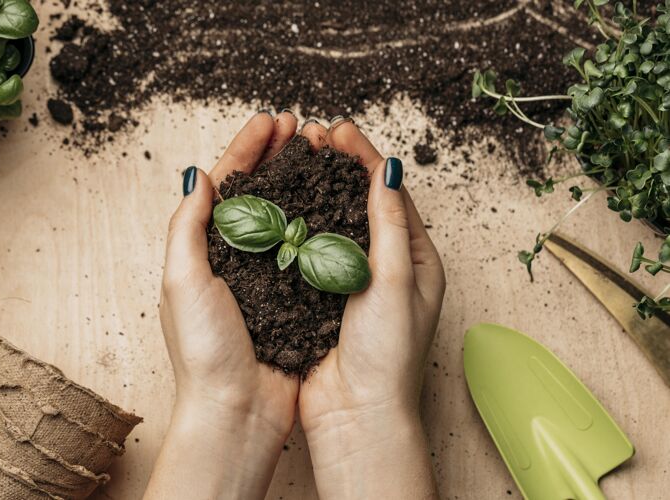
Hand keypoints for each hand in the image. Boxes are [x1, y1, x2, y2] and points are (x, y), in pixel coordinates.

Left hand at [145, 111, 300, 499]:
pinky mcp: (296, 297)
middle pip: (260, 193)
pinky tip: (337, 202)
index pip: (227, 185)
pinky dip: (322, 221)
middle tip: (301, 128)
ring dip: (303, 182)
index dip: (248, 148)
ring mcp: (269, 277)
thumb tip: (197, 176)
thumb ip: (187, 228)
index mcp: (205, 252)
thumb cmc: (204, 353)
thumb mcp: (182, 282)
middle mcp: (237, 259)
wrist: (238, 412)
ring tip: (321, 153)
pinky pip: (311, 250)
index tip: (272, 121)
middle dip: (278, 156)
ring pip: (289, 215)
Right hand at [298, 119, 445, 498]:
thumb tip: (389, 169)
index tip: (339, 132)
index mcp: (415, 259)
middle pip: (360, 201)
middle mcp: (385, 264)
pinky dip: (298, 221)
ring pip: (333, 220)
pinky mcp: (323, 294)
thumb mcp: (396, 281)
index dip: (364, 158)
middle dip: (338, 166)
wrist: (357, 413)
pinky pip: (311, 248)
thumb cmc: (387, 355)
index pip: (390, 193)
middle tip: (314, 135)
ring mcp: (352, 278)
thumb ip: (390, 225)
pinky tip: (281, 202)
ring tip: (297, 157)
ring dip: (316, 188)